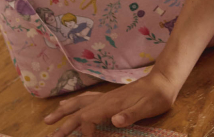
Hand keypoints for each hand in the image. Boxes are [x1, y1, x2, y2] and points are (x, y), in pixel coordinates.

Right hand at [43, 71, 178, 136]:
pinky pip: (89, 100)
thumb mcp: (147, 108)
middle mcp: (107, 99)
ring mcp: (108, 97)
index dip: (84, 131)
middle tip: (49, 133)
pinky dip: (77, 103)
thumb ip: (131, 114)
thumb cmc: (157, 97)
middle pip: (80, 109)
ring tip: (50, 117)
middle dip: (64, 122)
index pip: (89, 117)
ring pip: (82, 102)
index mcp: (112, 104)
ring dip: (66, 110)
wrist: (164, 82)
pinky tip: (72, 104)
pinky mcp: (112, 98)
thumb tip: (114, 120)